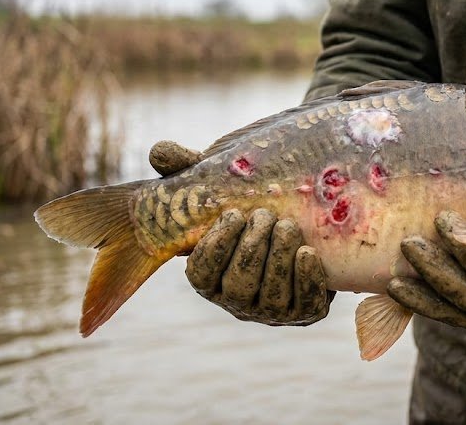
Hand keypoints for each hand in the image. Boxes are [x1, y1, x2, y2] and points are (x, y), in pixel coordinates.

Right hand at [148, 140, 333, 325]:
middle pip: (239, 285)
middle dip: (251, 249)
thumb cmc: (249, 208)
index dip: (216, 246)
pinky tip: (307, 252)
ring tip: (287, 226)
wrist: (303, 227)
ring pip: (271, 297)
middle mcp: (236, 300)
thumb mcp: (221, 188)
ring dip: (278, 259)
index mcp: (209, 276)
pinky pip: (305, 304)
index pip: (202, 273)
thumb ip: (188, 170)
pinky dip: (306, 278)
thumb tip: (158, 152)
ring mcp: (271, 311)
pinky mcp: (305, 312)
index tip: (233, 215)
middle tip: (264, 216)